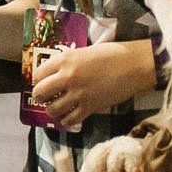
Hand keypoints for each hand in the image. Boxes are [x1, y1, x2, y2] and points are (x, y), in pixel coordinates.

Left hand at [29, 41, 145, 127]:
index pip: (38, 74)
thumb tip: (56, 74)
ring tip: (57, 108)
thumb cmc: (111, 55)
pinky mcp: (90, 107)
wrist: (133, 65)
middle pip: (40, 93)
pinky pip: (70, 119)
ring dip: (52, 110)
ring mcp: (78, 93)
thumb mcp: (83, 52)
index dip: (38, 80)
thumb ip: (68, 63)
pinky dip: (67, 120)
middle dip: (40, 97)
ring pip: (52, 109)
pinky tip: (69, 116)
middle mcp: (67, 76)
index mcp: (65, 59)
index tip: (42, 83)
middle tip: (45, 98)